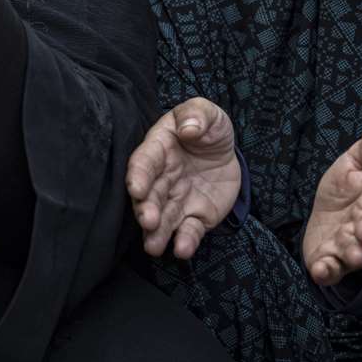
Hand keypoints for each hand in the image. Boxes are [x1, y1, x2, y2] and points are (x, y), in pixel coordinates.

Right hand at [126, 97, 241, 258]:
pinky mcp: (194, 216)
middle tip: (148, 221)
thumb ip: (197, 114)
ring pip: (163, 219)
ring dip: (157, 233)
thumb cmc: (207, 128)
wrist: (226, 152)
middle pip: (150, 195)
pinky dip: (185, 240)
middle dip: (146, 209)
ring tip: (154, 247)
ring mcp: (177, 200)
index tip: (136, 189)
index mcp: (158, 149)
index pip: (144, 162)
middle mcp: (162, 178)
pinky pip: (188, 230)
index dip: (138, 176)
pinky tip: (183, 250)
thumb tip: (189, 129)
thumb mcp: (206, 112)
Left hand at [301, 122, 361, 285]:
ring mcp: (353, 245)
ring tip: (352, 253)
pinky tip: (321, 271)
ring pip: (358, 252)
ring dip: (355, 253)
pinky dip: (328, 271)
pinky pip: (333, 269)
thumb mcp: (359, 162)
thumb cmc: (351, 186)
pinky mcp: (333, 261)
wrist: (332, 214)